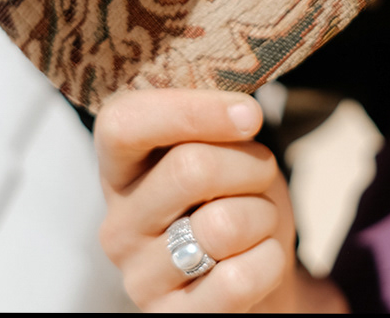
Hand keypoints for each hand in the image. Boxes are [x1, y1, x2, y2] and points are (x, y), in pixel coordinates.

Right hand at [94, 88, 300, 312]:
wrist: (256, 278)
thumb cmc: (237, 202)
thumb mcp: (224, 150)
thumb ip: (215, 125)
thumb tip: (242, 112)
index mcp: (120, 169)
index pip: (124, 123)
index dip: (192, 110)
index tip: (250, 114)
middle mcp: (118, 224)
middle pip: (192, 168)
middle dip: (252, 166)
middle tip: (260, 178)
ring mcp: (140, 278)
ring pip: (224, 225)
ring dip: (264, 215)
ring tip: (256, 223)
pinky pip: (238, 280)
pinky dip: (270, 261)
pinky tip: (258, 260)